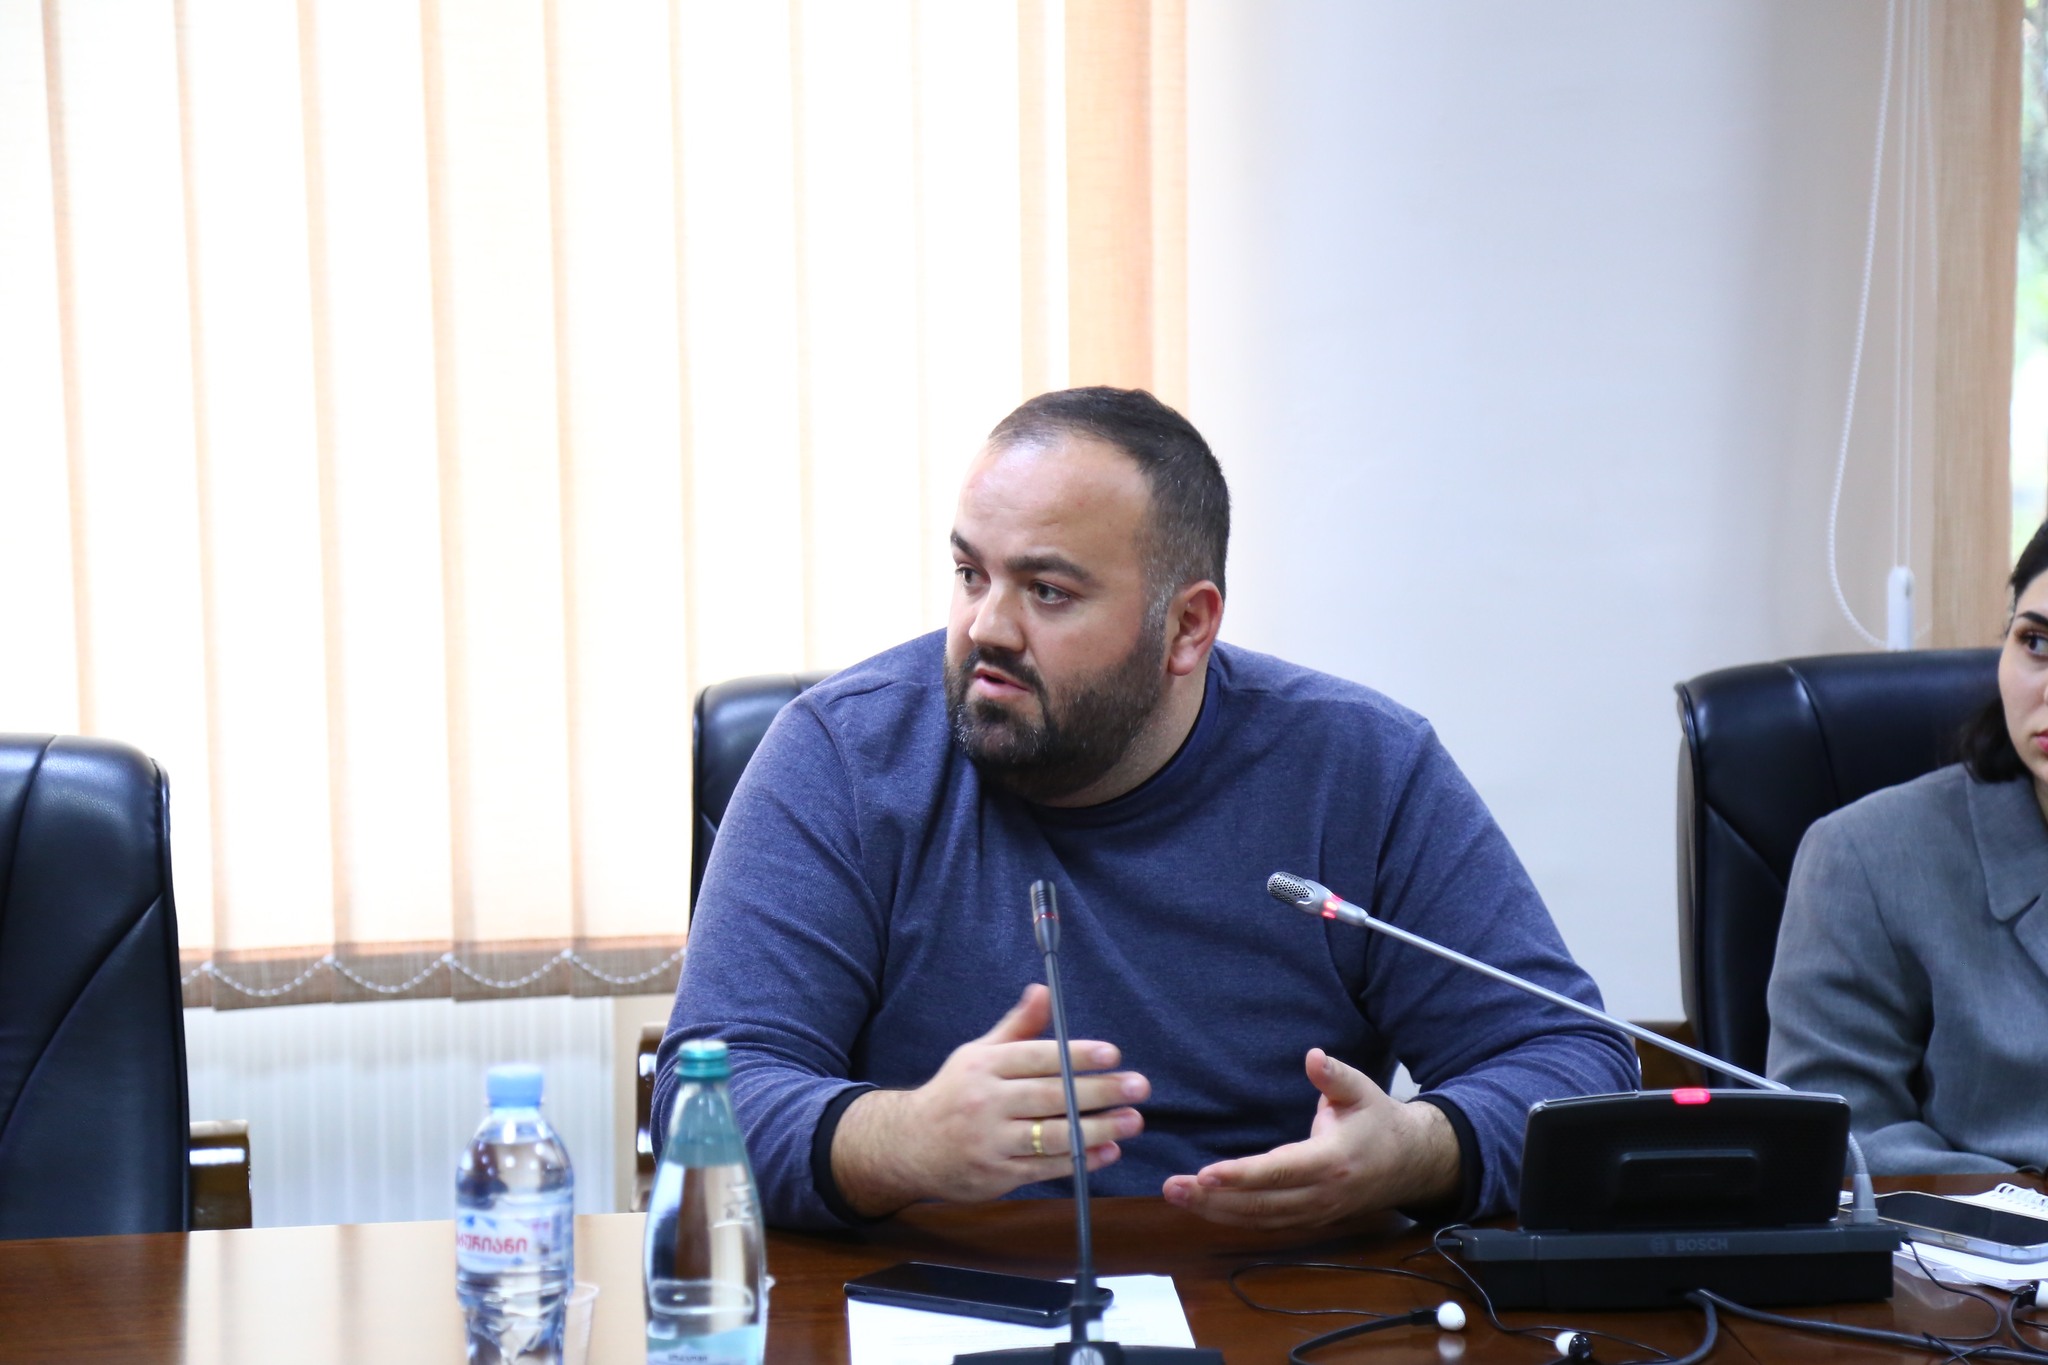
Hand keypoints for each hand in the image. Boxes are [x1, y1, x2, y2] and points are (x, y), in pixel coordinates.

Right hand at [832, 985, 1149, 1217]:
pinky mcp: (997, 1175)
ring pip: (1053, 1135)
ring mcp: (991, 1142)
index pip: (1037, 1057)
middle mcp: (986, 1102)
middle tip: (1138, 1087)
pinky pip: (1046, 1168)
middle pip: (1051, 1096)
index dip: (1076, 1055)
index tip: (1113, 1054)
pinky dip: (1081, 1160)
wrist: (908, 1146)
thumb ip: (1016, 1027)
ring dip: (1098, 1129)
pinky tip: (1108, 1151)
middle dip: (1099, 1092)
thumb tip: (1044, 990)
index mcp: (983, 1066)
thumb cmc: (955, 1093)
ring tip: (1133, 1121)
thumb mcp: (977, 1054)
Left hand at [1160, 1048, 1458, 1228]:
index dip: (1240, 1175)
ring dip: (1216, 1211)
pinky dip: (1234, 1218)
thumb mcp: (1361, 1090)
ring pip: (1259, 1219)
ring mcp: (1316, 1212)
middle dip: (1213, 1198)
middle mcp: (1321, 1194)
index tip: (1205, 1174)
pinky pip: (1266, 1223)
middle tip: (1173, 1186)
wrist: (1411, 1163)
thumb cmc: (1379, 1121)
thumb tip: (1313, 1056)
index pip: (1279, 1172)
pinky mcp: (1310, 1219)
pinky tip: (1205, 1207)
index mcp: (1331, 1161)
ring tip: (1177, 1196)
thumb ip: (1334, 1075)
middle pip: (1260, 1204)